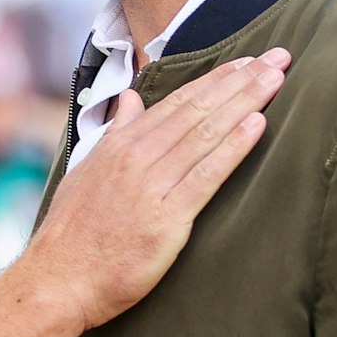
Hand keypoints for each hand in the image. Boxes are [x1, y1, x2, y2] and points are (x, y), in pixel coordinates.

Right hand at [13, 49, 289, 331]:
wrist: (58, 278)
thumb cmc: (71, 233)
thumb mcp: (86, 170)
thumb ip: (115, 134)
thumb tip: (130, 100)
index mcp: (119, 145)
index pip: (177, 102)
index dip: (216, 79)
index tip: (246, 61)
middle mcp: (136, 157)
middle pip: (198, 109)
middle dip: (241, 81)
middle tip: (278, 57)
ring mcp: (151, 185)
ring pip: (206, 133)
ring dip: (245, 102)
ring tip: (276, 79)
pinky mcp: (166, 218)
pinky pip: (206, 175)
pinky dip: (233, 147)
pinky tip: (257, 125)